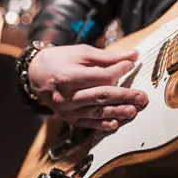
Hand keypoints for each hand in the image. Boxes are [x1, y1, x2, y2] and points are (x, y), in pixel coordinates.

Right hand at [28, 44, 148, 130]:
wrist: (35, 75)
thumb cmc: (60, 60)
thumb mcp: (81, 52)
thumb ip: (108, 57)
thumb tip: (133, 56)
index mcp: (68, 76)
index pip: (100, 76)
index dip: (119, 71)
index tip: (131, 65)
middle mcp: (67, 95)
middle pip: (101, 96)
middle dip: (124, 96)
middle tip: (142, 96)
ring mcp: (68, 109)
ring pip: (97, 112)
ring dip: (117, 112)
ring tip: (134, 110)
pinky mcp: (69, 118)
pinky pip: (89, 124)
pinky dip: (103, 125)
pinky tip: (116, 123)